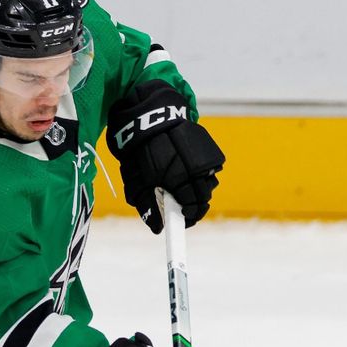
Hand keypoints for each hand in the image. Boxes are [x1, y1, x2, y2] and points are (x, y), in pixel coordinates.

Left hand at [106, 80, 224, 233]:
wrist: (151, 119)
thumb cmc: (141, 152)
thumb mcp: (136, 180)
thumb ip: (146, 205)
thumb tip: (157, 227)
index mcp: (176, 178)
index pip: (191, 208)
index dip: (188, 218)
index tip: (183, 222)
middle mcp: (194, 169)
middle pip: (202, 199)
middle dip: (194, 207)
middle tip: (182, 208)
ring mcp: (203, 159)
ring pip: (208, 185)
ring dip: (198, 191)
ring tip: (183, 188)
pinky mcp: (209, 151)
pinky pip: (210, 171)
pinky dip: (202, 176)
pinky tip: (188, 172)